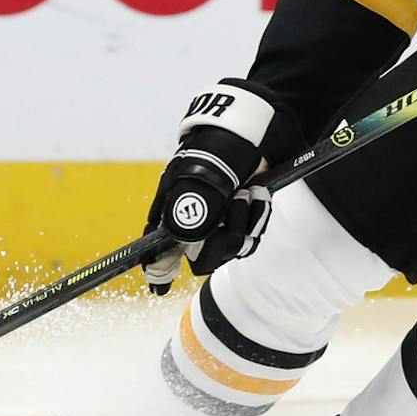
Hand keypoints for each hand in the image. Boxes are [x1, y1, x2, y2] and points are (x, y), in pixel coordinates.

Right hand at [142, 79, 296, 294]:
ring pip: (231, 248)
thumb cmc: (223, 148)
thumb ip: (196, 210)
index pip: (158, 245)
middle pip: (202, 258)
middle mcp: (194, 219)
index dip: (157, 266)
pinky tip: (259, 195)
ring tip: (250, 192)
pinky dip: (258, 218)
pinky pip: (250, 238)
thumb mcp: (206, 175)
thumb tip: (184, 241)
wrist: (256, 130)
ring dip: (246, 222)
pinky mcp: (242, 219)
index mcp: (174, 207)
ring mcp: (219, 221)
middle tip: (237, 203)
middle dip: (224, 238)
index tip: (158, 286)